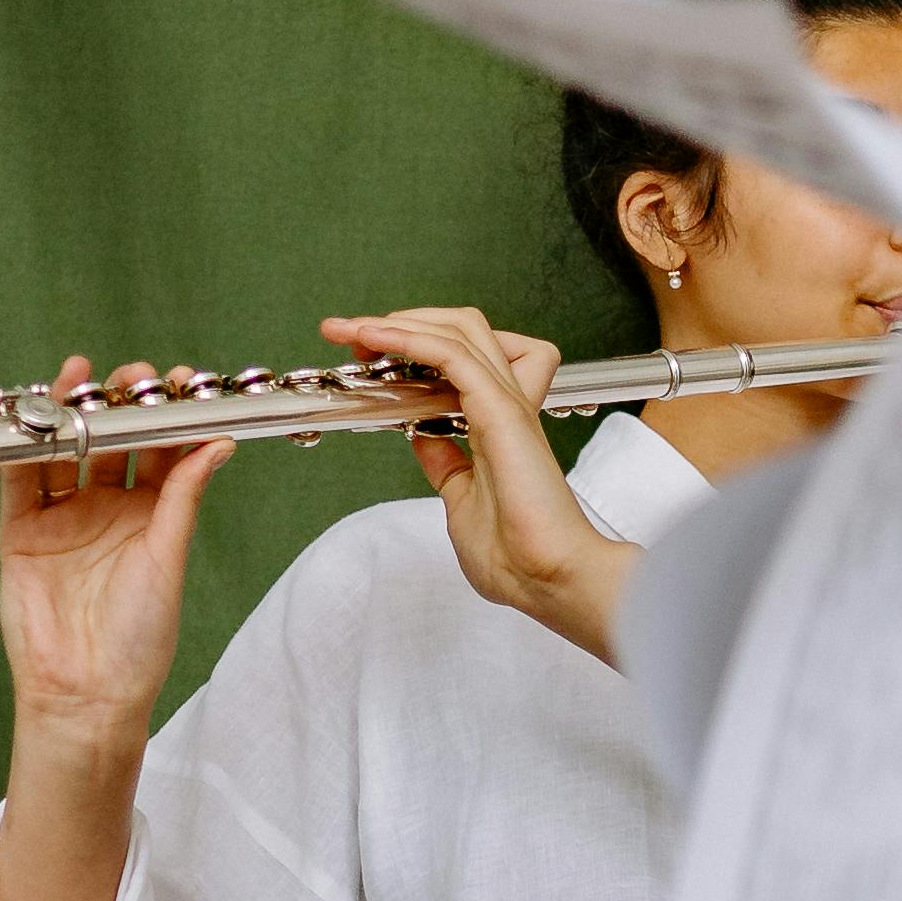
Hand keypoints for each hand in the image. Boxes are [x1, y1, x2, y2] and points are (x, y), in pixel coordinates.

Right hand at [0, 357, 229, 752]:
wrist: (86, 691)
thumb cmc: (140, 638)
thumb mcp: (168, 558)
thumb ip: (183, 497)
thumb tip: (218, 443)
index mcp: (150, 516)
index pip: (162, 451)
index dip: (170, 416)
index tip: (183, 383)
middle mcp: (106, 510)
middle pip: (112, 440)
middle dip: (122, 404)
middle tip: (133, 377)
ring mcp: (62, 517)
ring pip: (63, 449)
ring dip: (72, 413)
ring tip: (83, 377)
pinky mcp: (22, 531)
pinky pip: (19, 478)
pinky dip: (24, 444)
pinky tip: (35, 413)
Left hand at [332, 310, 634, 664]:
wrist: (547, 578)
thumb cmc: (516, 557)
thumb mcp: (460, 499)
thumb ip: (445, 464)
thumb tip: (423, 439)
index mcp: (498, 424)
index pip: (459, 359)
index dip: (411, 349)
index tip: (364, 354)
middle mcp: (505, 404)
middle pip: (460, 329)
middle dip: (402, 322)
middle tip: (353, 333)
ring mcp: (506, 402)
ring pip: (457, 329)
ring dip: (397, 322)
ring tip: (354, 328)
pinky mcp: (501, 409)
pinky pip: (451, 354)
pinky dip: (409, 339)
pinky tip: (376, 337)